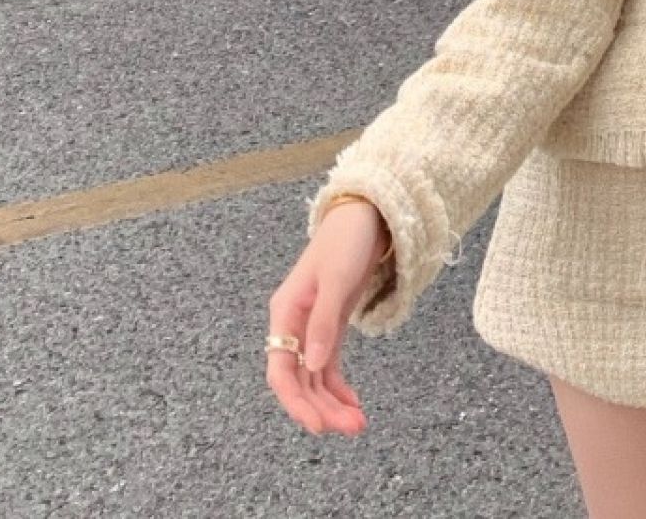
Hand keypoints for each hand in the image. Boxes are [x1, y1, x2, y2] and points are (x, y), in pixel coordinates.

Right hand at [265, 199, 390, 437]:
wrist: (364, 216)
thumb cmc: (345, 241)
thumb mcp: (335, 279)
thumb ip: (323, 322)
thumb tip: (312, 366)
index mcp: (285, 312)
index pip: (280, 369)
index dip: (295, 402)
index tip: (318, 426)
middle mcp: (293, 324)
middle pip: (299, 380)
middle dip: (322, 408)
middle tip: (352, 429)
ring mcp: (311, 327)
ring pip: (314, 378)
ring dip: (332, 403)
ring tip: (358, 424)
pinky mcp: (329, 326)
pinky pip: (328, 366)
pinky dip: (339, 387)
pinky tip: (354, 404)